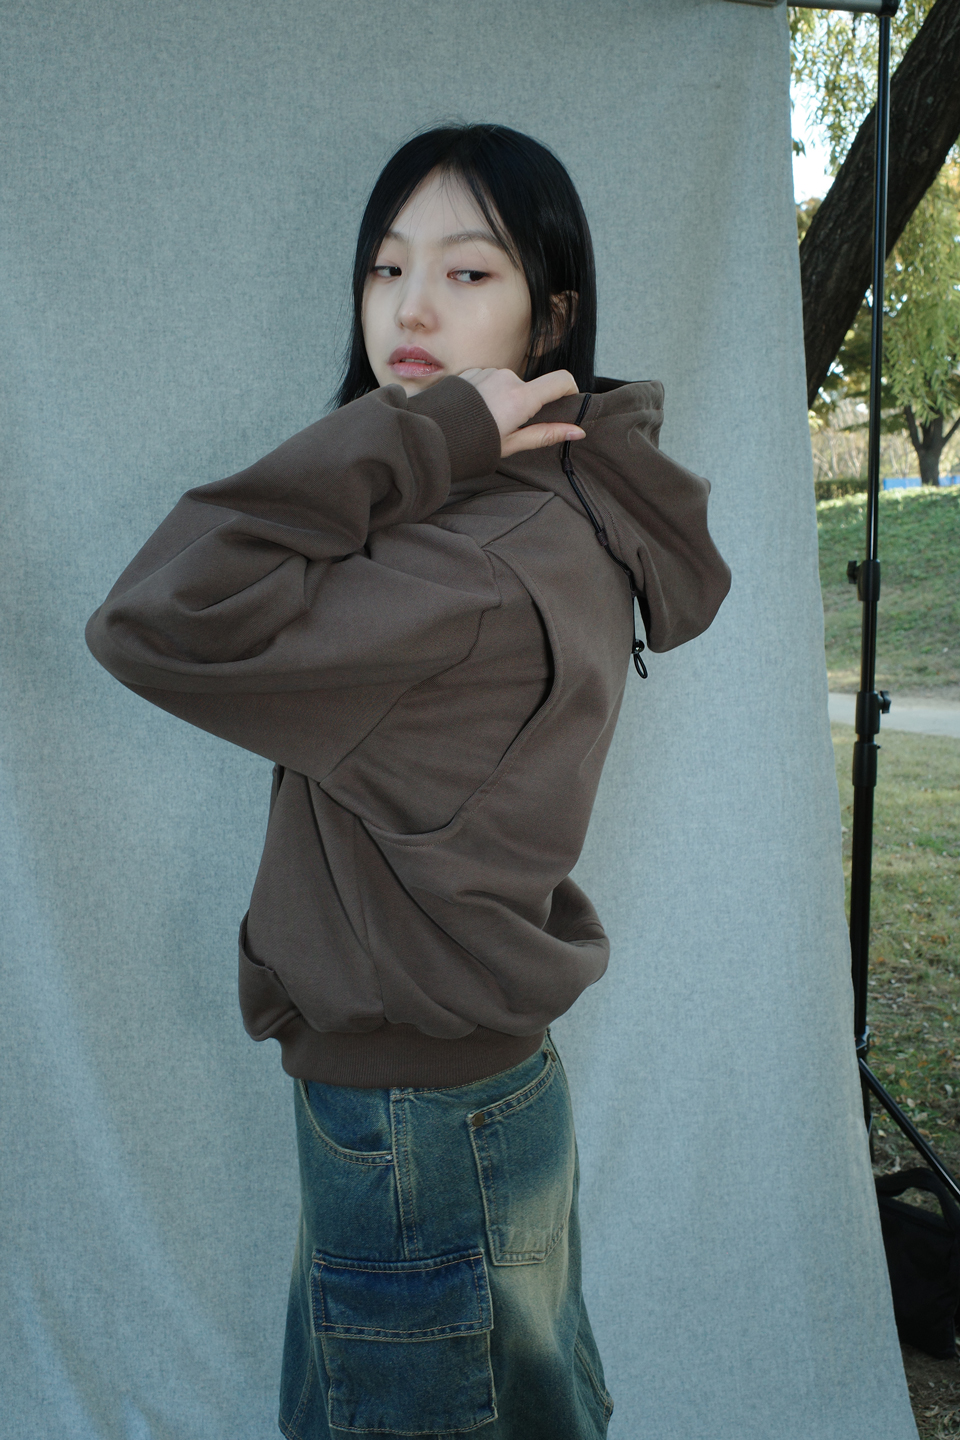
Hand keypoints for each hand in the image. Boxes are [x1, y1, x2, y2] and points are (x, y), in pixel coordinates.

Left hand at [458, 368, 585, 457]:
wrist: (431, 435)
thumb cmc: (472, 445)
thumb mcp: (512, 444)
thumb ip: (546, 434)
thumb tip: (577, 431)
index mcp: (520, 397)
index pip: (562, 380)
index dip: (570, 391)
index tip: (567, 403)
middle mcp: (507, 377)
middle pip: (530, 387)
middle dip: (525, 405)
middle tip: (506, 428)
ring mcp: (488, 371)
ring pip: (508, 384)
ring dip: (504, 399)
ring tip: (484, 421)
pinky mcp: (472, 370)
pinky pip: (489, 380)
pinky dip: (488, 393)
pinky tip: (473, 411)